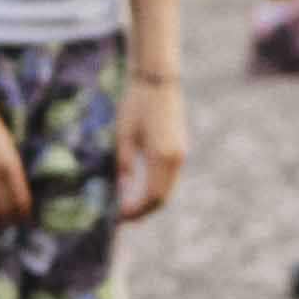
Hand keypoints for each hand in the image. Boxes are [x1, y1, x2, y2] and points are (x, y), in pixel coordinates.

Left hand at [119, 75, 190, 222]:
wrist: (157, 81)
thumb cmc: (135, 104)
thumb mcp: (123, 135)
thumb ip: (124, 165)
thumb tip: (122, 190)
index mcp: (162, 156)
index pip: (152, 197)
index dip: (135, 211)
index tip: (118, 217)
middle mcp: (176, 159)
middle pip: (161, 197)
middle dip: (141, 210)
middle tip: (120, 216)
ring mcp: (180, 154)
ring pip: (166, 189)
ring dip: (148, 200)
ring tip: (126, 204)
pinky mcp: (178, 149)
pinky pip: (167, 177)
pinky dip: (153, 187)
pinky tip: (137, 187)